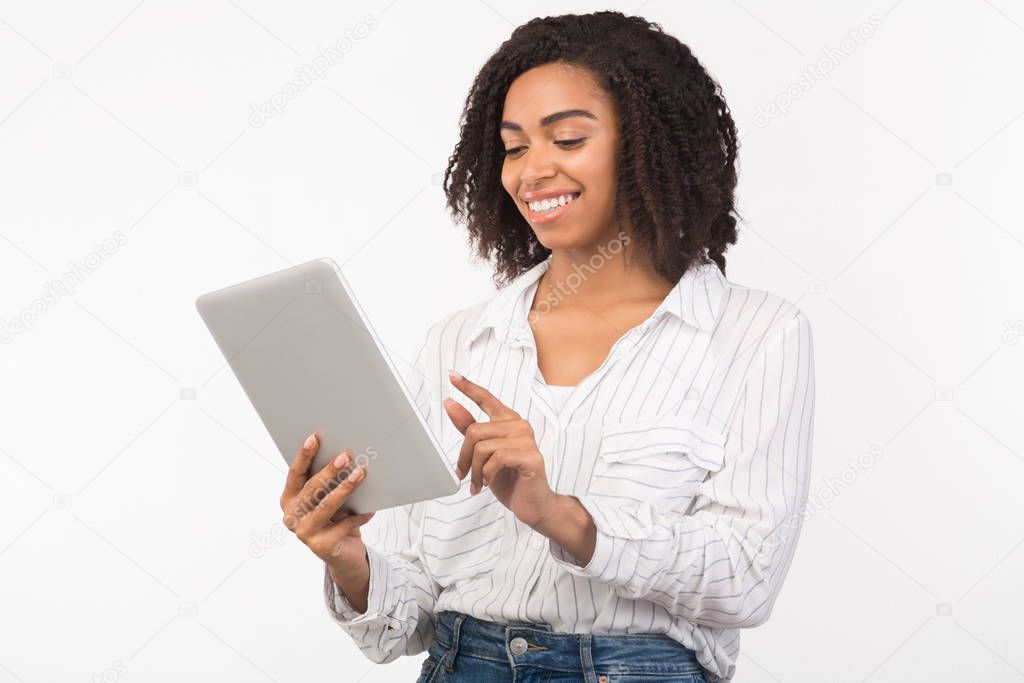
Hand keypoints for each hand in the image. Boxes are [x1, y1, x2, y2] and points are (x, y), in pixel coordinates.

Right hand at [279, 432, 374, 578]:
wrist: (344, 554)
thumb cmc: (336, 519)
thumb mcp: (330, 498)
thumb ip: (329, 482)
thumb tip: (346, 456)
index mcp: (289, 499)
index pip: (295, 473)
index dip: (304, 455)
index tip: (315, 438)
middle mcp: (292, 516)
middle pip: (311, 488)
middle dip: (329, 471)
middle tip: (346, 455)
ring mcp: (304, 533)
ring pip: (326, 506)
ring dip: (345, 489)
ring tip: (360, 474)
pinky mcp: (320, 546)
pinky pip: (343, 525)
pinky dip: (358, 516)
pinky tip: (370, 509)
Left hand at [444, 370, 559, 529]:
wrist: (533, 505)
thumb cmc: (510, 479)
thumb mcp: (484, 454)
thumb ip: (469, 428)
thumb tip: (450, 404)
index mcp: (508, 421)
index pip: (486, 398)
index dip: (468, 387)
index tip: (452, 375)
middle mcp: (519, 425)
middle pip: (475, 431)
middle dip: (464, 457)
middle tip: (463, 474)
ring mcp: (527, 440)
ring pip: (482, 447)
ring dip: (475, 470)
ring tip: (478, 483)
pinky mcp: (531, 456)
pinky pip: (496, 458)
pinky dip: (486, 474)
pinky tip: (489, 483)